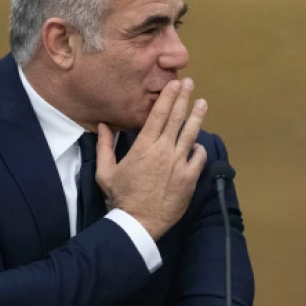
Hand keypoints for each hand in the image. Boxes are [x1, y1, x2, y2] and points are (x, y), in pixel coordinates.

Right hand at [96, 78, 207, 239]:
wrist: (139, 222)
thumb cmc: (121, 197)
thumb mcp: (106, 172)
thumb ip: (104, 147)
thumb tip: (102, 126)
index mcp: (143, 147)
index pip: (157, 116)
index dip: (167, 97)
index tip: (174, 84)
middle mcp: (163, 151)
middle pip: (176, 119)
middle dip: (183, 98)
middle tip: (189, 83)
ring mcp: (178, 163)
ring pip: (191, 134)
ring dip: (197, 116)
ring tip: (202, 103)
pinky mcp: (189, 177)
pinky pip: (198, 157)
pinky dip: (199, 149)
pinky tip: (198, 144)